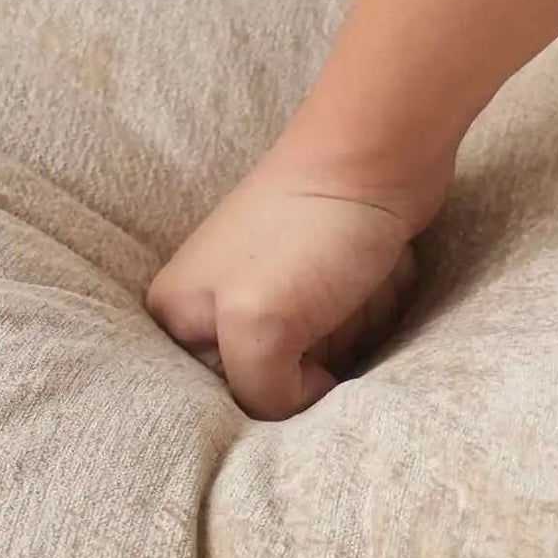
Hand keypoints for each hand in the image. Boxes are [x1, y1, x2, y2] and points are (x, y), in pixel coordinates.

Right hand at [147, 135, 448, 418]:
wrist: (379, 150)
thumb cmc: (312, 230)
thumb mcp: (260, 325)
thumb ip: (260, 393)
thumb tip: (300, 407)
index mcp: (178, 316)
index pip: (236, 402)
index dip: (282, 382)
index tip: (301, 343)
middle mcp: (217, 304)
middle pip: (287, 380)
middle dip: (327, 349)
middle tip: (330, 298)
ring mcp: (274, 288)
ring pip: (330, 358)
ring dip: (360, 327)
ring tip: (354, 277)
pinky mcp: (324, 276)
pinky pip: (357, 326)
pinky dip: (378, 305)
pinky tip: (374, 269)